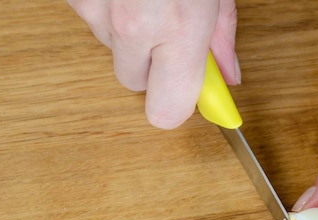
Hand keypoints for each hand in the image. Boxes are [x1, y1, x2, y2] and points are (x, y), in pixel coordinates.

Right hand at [68, 0, 239, 128]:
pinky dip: (106, 6)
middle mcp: (129, 23)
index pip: (167, 111)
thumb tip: (226, 76)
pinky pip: (90, 16)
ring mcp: (94, 6)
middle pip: (133, 82)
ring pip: (110, 47)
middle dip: (150, 63)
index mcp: (177, 24)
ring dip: (126, 32)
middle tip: (167, 28)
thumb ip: (221, 36)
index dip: (177, 105)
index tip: (187, 96)